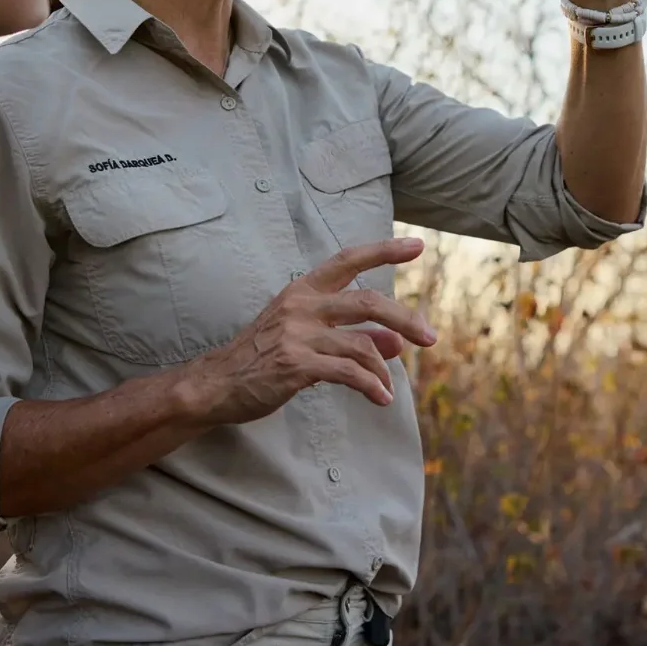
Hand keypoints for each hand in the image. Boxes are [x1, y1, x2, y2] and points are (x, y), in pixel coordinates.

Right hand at [185, 238, 436, 422]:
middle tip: (430, 338)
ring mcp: (298, 334)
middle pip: (367, 301)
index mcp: (302, 291)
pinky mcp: (296, 365)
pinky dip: (371, 387)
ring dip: (383, 371)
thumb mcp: (305, 337)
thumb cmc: (262, 357)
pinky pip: (348, 373)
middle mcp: (301, 305)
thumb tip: (397, 341)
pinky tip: (380, 399)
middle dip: (405, 318)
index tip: (417, 246)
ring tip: (387, 390)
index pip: (348, 260)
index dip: (384, 251)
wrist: (216, 383)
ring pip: (361, 345)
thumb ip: (352, 336)